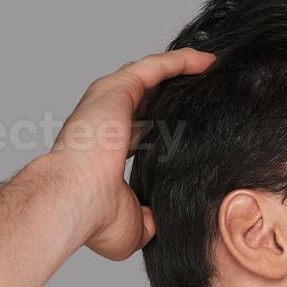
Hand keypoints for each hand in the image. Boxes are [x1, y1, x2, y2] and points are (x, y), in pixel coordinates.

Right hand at [45, 49, 215, 260]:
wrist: (75, 200)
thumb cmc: (94, 216)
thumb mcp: (134, 226)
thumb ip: (151, 221)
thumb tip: (165, 225)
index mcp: (107, 151)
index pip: (140, 131)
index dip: (165, 127)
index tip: (191, 128)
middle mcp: (105, 122)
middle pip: (146, 98)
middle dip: (173, 92)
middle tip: (206, 91)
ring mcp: (109, 103)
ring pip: (150, 75)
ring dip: (180, 69)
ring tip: (210, 67)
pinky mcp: (117, 89)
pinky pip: (155, 67)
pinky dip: (180, 61)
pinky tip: (207, 61)